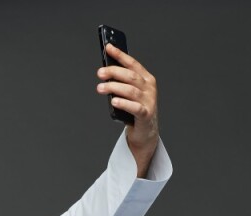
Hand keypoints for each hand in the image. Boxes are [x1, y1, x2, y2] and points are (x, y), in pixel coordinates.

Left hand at [97, 42, 158, 156]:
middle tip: (100, 73)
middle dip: (114, 72)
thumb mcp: (130, 94)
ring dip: (114, 87)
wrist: (146, 133)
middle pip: (130, 76)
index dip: (120, 55)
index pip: (132, 63)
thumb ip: (122, 83)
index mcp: (146, 79)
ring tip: (100, 88)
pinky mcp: (146, 114)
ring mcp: (149, 101)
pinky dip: (123, 103)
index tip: (108, 48)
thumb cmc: (135, 111)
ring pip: (130, 90)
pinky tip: (113, 101)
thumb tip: (106, 73)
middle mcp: (149, 88)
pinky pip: (134, 107)